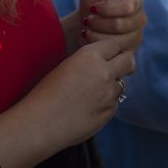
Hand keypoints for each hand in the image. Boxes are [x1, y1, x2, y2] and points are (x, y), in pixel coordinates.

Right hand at [21, 37, 135, 153]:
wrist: (40, 124)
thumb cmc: (44, 94)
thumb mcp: (65, 66)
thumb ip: (87, 61)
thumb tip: (102, 60)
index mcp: (90, 56)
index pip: (114, 44)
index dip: (111, 49)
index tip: (108, 54)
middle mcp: (104, 72)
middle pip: (128, 61)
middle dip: (123, 63)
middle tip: (115, 68)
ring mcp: (109, 93)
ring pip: (122, 84)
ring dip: (113, 85)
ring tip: (91, 93)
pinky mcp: (109, 112)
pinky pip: (114, 102)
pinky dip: (106, 103)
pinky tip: (88, 107)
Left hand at [76, 0, 145, 53]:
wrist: (87, 28)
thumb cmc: (91, 6)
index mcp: (135, 1)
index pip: (127, 6)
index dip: (107, 8)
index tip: (90, 7)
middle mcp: (140, 20)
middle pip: (121, 25)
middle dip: (99, 22)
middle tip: (85, 20)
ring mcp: (137, 39)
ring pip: (118, 41)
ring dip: (97, 36)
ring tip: (85, 30)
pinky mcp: (130, 55)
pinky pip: (116, 54)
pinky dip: (99, 49)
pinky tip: (89, 42)